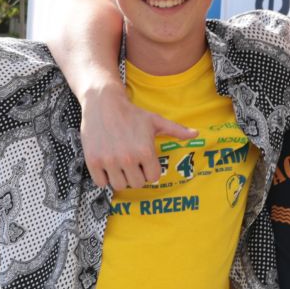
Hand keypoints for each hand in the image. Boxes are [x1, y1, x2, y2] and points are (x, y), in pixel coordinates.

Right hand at [80, 84, 197, 190]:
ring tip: (120, 166)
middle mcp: (128, 158)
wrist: (103, 103)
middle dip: (136, 175)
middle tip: (132, 164)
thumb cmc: (132, 113)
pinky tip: (107, 166)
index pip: (153, 177)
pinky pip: (101, 182)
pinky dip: (104, 177)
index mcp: (145, 151)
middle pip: (137, 184)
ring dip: (121, 178)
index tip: (145, 163)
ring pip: (119, 185)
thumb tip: (196, 134)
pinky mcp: (93, 161)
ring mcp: (109, 161)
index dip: (150, 171)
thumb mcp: (156, 120)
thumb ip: (176, 130)